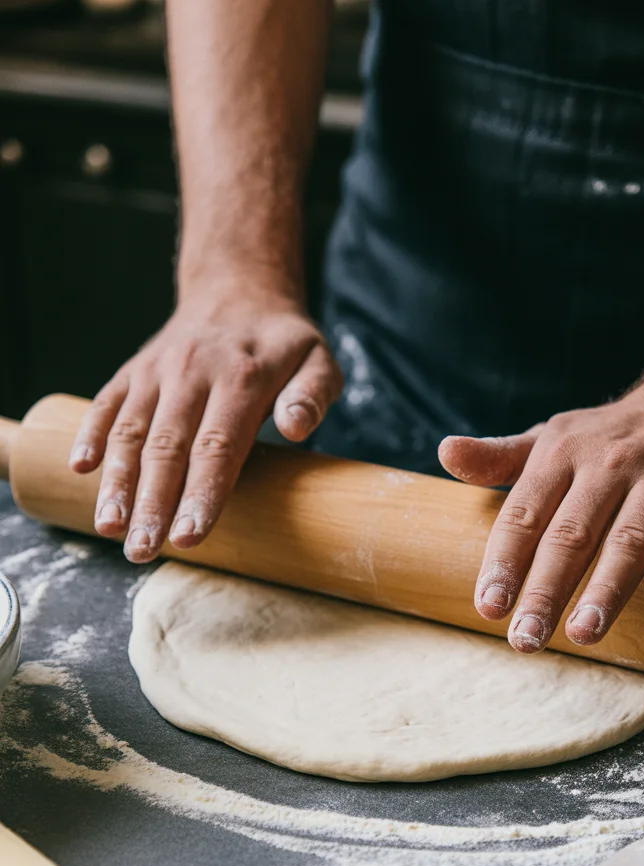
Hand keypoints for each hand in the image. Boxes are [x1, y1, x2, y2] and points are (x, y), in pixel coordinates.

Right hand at [69, 286, 341, 562]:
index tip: (188, 535)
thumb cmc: (284, 344)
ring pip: (130, 430)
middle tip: (142, 551)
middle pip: (167, 447)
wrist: (238, 292)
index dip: (201, 494)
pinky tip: (79, 468)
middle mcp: (192, 372)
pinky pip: (105, 403)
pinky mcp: (133, 371)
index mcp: (241, 377)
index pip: (218, 446)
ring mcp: (157, 371)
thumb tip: (298, 428)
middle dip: (152, 503)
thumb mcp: (319, 361)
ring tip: (109, 527)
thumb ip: (313, 395)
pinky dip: (90, 433)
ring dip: (116, 481)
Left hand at [439, 386, 643, 652]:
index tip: (489, 606)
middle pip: (571, 535)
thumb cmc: (612, 437)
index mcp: (562, 454)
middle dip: (545, 590)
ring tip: (582, 632)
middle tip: (525, 640)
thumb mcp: (553, 437)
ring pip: (628, 540)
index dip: (505, 562)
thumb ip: (500, 457)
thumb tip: (446, 454)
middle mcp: (609, 465)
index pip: (525, 513)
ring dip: (605, 588)